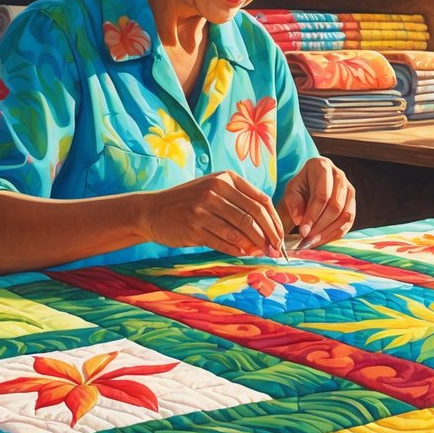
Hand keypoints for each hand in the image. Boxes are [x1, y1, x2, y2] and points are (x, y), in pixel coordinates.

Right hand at [142, 171, 284, 257]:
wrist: (153, 210)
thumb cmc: (189, 202)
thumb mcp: (213, 190)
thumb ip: (239, 202)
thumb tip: (267, 227)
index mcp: (226, 179)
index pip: (261, 200)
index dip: (274, 221)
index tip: (281, 236)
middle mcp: (215, 190)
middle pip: (253, 216)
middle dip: (269, 236)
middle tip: (275, 250)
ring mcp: (203, 209)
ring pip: (240, 230)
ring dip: (255, 245)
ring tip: (262, 254)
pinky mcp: (194, 227)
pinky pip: (222, 241)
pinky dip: (236, 249)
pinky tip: (243, 253)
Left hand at [280, 157, 355, 249]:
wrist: (308, 188)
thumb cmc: (299, 188)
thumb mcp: (291, 191)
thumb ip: (292, 202)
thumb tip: (299, 219)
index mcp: (322, 166)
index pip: (321, 195)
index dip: (313, 215)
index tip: (303, 231)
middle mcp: (339, 175)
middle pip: (335, 206)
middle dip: (321, 226)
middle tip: (307, 238)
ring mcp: (349, 188)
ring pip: (345, 215)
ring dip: (329, 231)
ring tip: (313, 241)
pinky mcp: (352, 201)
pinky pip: (349, 221)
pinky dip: (336, 233)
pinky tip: (323, 239)